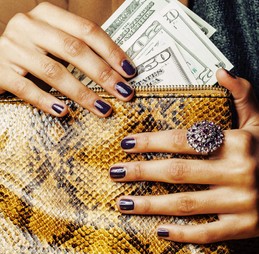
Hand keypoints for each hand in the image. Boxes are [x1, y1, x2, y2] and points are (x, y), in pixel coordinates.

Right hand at [0, 2, 135, 116]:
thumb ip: (76, 48)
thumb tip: (115, 69)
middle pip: (74, 50)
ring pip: (54, 72)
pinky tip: (65, 113)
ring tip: (104, 109)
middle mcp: (29, 26)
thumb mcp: (52, 41)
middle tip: (124, 93)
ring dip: (83, 94)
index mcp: (47, 15)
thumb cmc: (30, 51)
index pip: (87, 30)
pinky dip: (48, 102)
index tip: (130, 72)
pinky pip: (27, 89)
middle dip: (103, 74)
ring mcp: (12, 47)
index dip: (111, 51)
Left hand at [110, 68, 258, 243]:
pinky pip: (208, 233)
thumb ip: (242, 95)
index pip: (184, 140)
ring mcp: (242, 202)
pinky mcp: (245, 226)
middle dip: (141, 172)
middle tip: (115, 172)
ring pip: (186, 204)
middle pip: (178, 172)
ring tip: (123, 203)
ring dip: (151, 204)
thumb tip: (221, 71)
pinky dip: (182, 233)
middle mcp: (239, 171)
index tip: (127, 144)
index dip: (152, 142)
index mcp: (239, 143)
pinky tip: (158, 230)